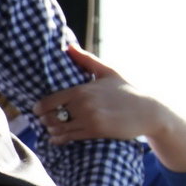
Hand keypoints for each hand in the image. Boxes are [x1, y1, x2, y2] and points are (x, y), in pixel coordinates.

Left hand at [35, 45, 185, 169]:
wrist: (148, 112)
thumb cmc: (126, 91)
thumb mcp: (107, 72)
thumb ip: (86, 60)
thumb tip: (69, 46)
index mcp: (82, 90)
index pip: (49, 101)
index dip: (40, 107)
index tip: (37, 109)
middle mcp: (83, 105)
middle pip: (51, 116)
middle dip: (44, 119)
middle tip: (44, 120)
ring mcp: (89, 119)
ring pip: (58, 128)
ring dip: (51, 130)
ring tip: (51, 129)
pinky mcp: (95, 132)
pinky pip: (69, 137)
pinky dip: (59, 139)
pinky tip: (57, 138)